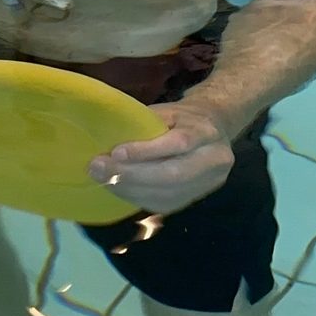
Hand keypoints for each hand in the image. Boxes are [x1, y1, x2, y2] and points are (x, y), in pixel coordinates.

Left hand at [89, 99, 233, 215]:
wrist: (215, 128)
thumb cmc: (182, 117)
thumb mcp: (167, 111)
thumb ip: (145, 124)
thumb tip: (106, 136)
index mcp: (206, 131)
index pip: (179, 143)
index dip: (147, 151)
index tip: (116, 152)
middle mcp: (214, 159)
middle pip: (174, 174)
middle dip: (133, 175)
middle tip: (101, 169)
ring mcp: (209, 183)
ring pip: (169, 195)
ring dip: (132, 190)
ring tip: (105, 180)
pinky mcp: (197, 197)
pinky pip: (166, 205)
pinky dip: (139, 198)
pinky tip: (120, 190)